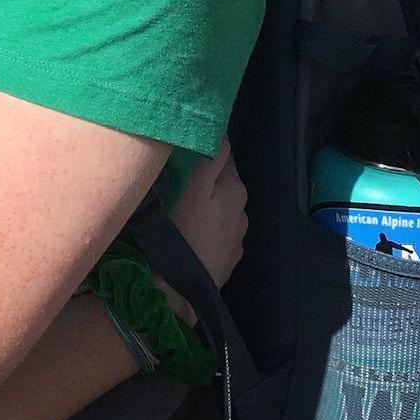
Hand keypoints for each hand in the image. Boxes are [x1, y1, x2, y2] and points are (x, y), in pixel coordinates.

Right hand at [168, 140, 247, 289]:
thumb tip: (221, 131)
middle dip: (205, 172)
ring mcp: (237, 234)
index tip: (183, 141)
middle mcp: (242, 208)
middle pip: (223, 179)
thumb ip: (211, 158)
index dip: (204, 144)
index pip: (223, 152)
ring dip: (207, 198)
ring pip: (221, 204)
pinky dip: (208, 221)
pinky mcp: (228, 254)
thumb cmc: (182, 231)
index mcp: (234, 187)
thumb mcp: (193, 188)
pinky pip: (218, 227)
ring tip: (182, 198)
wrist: (181, 287)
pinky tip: (191, 226)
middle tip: (177, 169)